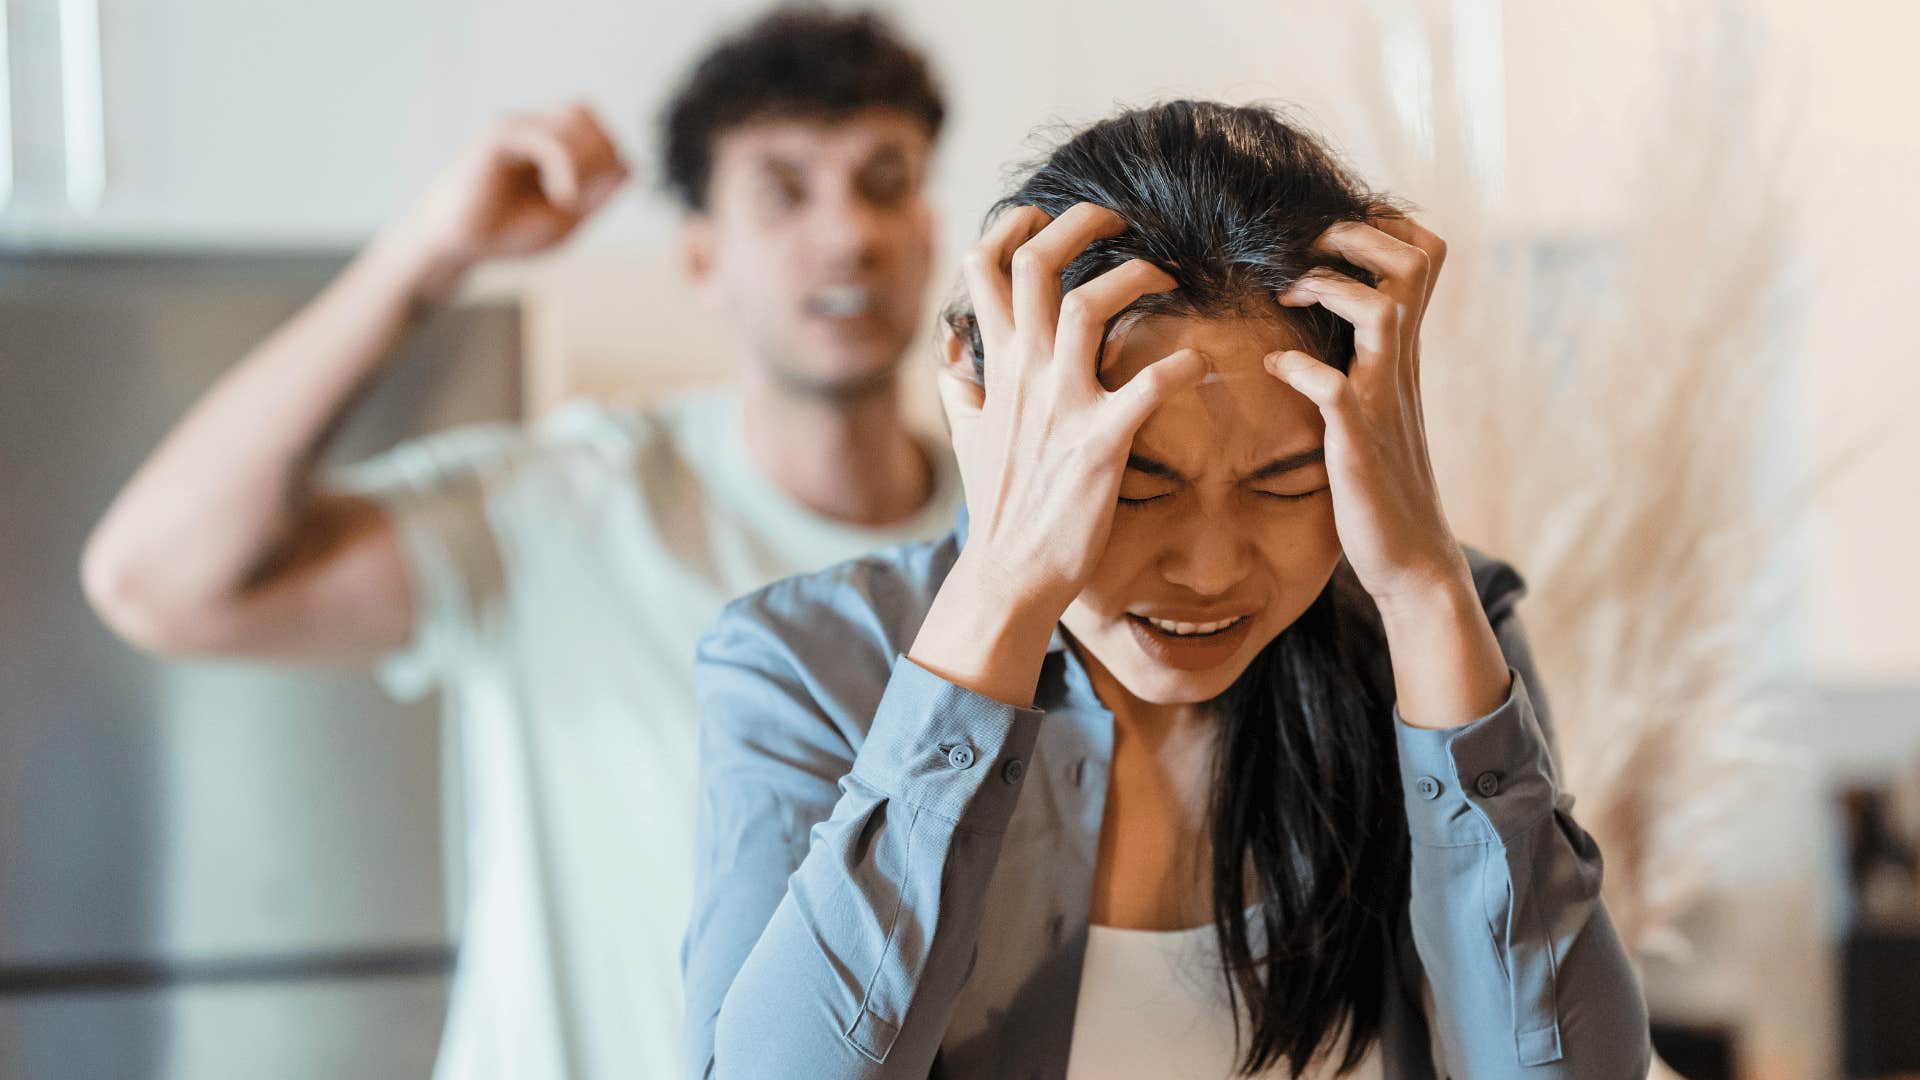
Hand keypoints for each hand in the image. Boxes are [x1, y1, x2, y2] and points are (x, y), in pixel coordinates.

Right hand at [401, 103, 628, 270]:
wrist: (458, 246)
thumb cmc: (507, 233)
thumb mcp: (568, 218)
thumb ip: (599, 194)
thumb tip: (629, 165)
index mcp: (551, 144)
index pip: (601, 133)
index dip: (610, 166)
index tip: (588, 204)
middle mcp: (534, 127)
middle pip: (592, 120)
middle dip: (601, 162)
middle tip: (581, 201)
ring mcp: (518, 126)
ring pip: (579, 119)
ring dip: (587, 164)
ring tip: (568, 200)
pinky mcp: (500, 135)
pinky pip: (552, 137)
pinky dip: (569, 168)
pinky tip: (561, 197)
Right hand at [939, 202, 1209, 619]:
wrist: (1008, 574)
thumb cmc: (998, 507)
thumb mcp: (968, 439)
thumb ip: (963, 392)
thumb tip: (952, 359)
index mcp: (995, 367)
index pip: (984, 268)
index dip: (1013, 227)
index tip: (1043, 216)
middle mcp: (1024, 374)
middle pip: (1036, 265)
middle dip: (1078, 224)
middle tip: (1117, 221)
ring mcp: (1061, 405)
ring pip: (1089, 303)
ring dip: (1135, 276)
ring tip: (1164, 278)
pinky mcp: (1102, 442)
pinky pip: (1151, 383)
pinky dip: (1184, 364)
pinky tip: (1201, 364)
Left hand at [1266, 216, 1466, 611]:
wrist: (1411, 560)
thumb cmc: (1381, 482)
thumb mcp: (1375, 405)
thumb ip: (1358, 361)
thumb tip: (1313, 328)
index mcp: (1403, 354)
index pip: (1424, 258)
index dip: (1381, 226)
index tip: (1328, 236)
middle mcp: (1402, 367)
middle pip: (1415, 264)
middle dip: (1356, 236)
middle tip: (1306, 251)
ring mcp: (1385, 402)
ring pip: (1383, 313)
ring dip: (1329, 289)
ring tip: (1287, 294)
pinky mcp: (1360, 444)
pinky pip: (1334, 390)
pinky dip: (1298, 369)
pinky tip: (1273, 369)